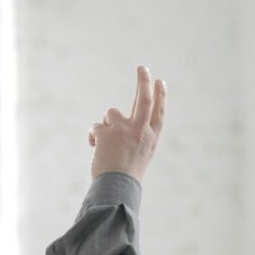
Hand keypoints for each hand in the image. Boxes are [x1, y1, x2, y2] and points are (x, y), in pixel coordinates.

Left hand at [88, 66, 166, 181]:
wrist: (117, 187)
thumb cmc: (127, 174)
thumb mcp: (140, 154)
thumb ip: (136, 135)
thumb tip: (114, 119)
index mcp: (151, 137)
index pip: (159, 111)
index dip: (160, 95)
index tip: (160, 81)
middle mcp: (140, 130)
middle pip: (143, 99)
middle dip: (143, 81)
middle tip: (142, 67)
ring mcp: (124, 130)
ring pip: (111, 113)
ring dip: (106, 124)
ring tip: (106, 143)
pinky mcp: (106, 133)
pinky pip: (96, 126)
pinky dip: (93, 136)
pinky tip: (94, 147)